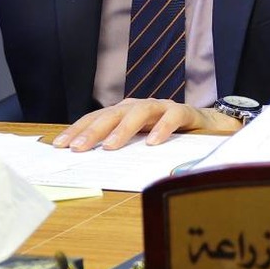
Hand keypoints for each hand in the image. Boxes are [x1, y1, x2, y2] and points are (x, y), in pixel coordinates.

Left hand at [52, 98, 240, 150]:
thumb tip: (89, 162)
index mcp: (126, 112)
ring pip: (140, 112)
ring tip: (111, 147)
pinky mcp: (185, 112)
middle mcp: (141, 106)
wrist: (210, 126)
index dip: (78, 129)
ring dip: (123, 129)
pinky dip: (162, 128)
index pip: (97, 117)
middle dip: (94, 130)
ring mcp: (163, 107)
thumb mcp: (139, 141)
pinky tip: (153, 143)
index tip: (60, 145)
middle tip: (79, 148)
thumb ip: (121, 145)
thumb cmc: (169, 136)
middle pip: (113, 113)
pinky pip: (172, 116)